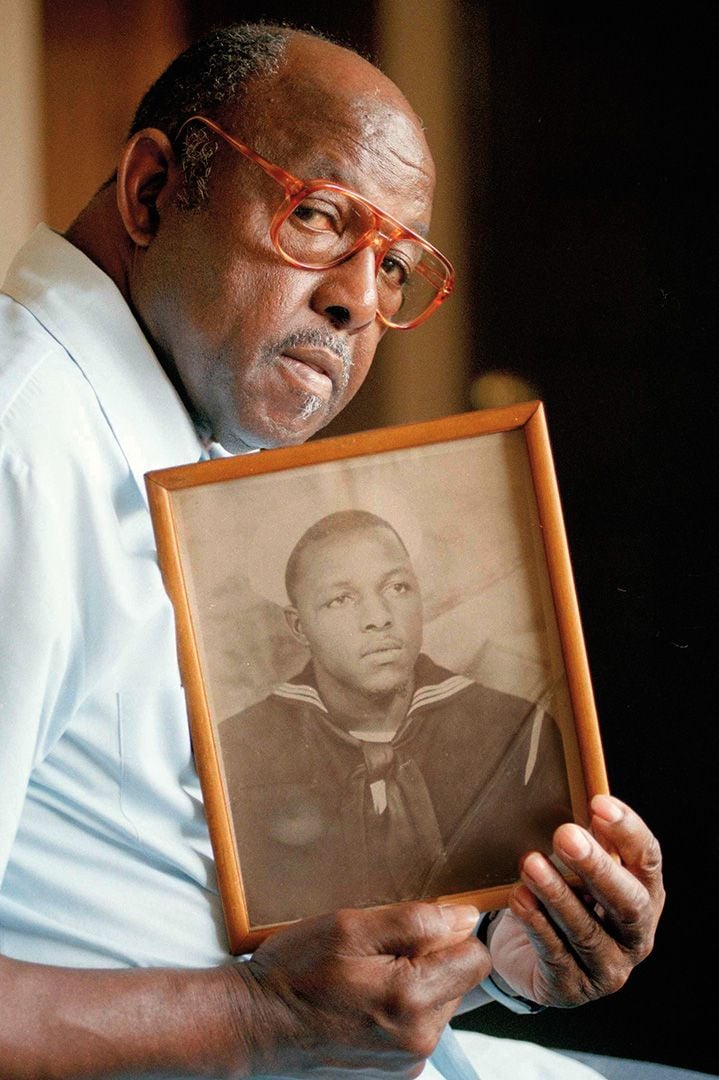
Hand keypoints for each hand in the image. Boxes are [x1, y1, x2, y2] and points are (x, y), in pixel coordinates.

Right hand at [230, 901, 488, 1077]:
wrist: (253, 1027)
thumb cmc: (296, 971)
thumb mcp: (350, 928)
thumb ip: (416, 921)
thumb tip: (467, 917)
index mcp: (412, 1001)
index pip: (475, 958)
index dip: (451, 933)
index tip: (416, 929)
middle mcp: (418, 1042)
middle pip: (458, 981)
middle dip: (429, 960)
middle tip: (375, 953)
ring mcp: (407, 1065)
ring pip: (438, 1004)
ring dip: (413, 985)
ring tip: (364, 979)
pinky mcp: (394, 1075)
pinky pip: (417, 1028)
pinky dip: (398, 1010)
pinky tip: (361, 1004)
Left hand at [488, 794, 664, 1007]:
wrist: (530, 956)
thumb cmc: (564, 898)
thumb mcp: (579, 867)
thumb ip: (590, 838)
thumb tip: (588, 797)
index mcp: (644, 894)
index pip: (647, 860)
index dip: (627, 831)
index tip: (598, 804)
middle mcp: (636, 935)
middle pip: (628, 902)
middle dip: (597, 867)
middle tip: (565, 835)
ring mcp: (609, 967)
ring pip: (587, 931)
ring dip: (557, 894)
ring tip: (530, 864)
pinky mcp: (573, 988)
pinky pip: (555, 954)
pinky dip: (535, 923)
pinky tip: (518, 898)